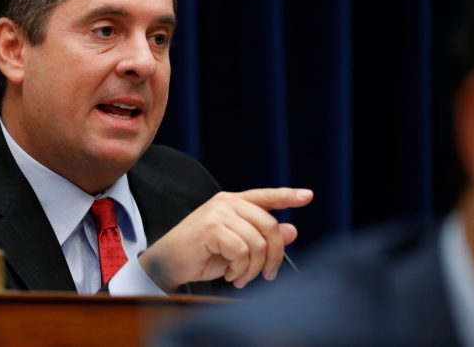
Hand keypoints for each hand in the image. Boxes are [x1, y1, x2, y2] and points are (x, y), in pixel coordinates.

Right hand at [138, 188, 312, 290]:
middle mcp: (226, 203)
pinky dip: (240, 270)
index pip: (265, 196)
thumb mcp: (236, 248)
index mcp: (232, 202)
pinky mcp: (211, 228)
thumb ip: (261, 237)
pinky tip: (229, 274)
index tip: (307, 196)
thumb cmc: (199, 255)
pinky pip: (242, 252)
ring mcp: (218, 213)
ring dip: (253, 268)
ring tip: (240, 277)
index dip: (288, 196)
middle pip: (269, 226)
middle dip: (274, 256)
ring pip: (257, 243)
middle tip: (267, 275)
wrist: (166, 263)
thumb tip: (291, 230)